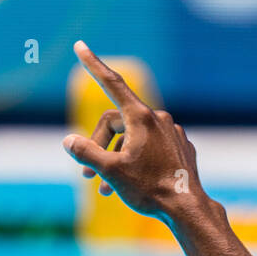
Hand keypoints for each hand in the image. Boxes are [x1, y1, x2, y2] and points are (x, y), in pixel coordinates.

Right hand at [62, 41, 204, 220]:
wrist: (187, 209)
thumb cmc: (149, 189)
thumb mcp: (110, 171)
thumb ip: (86, 152)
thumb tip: (69, 140)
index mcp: (141, 117)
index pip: (112, 83)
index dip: (93, 64)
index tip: (80, 46)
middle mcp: (159, 119)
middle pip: (117, 123)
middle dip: (99, 146)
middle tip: (87, 174)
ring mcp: (173, 133)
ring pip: (134, 138)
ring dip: (115, 159)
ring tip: (105, 188)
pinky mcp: (181, 148)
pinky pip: (152, 148)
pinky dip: (137, 162)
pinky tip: (134, 184)